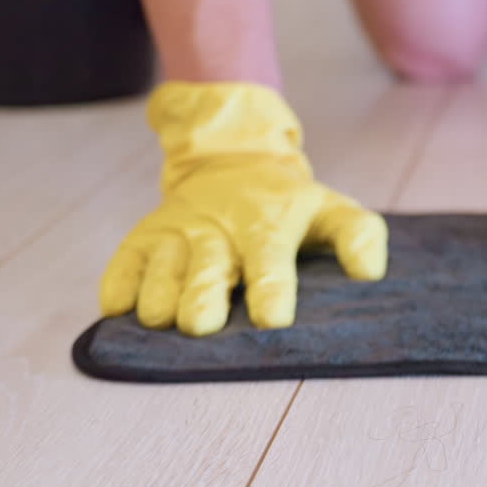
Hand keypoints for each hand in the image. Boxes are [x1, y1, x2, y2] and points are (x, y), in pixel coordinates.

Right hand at [99, 82, 386, 335]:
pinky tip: (116, 308)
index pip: (271, 261)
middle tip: (200, 325)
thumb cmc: (289, 205)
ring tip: (159, 320)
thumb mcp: (331, 210)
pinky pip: (125, 259)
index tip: (272, 320)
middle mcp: (220, 229)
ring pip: (163, 265)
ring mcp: (179, 231)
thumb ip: (358, 236)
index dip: (272, 289)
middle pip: (209, 268)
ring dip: (159, 292)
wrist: (233, 160)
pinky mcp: (145, 234)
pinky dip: (119, 281)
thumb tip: (370, 273)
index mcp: (269, 227)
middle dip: (203, 296)